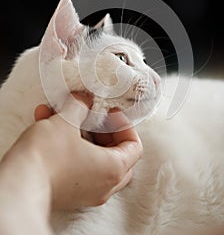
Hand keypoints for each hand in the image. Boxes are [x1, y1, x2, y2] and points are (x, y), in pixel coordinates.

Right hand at [34, 93, 142, 209]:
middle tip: (92, 116)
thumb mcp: (67, 120)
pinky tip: (47, 122)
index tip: (109, 112)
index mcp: (114, 168)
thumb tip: (84, 100)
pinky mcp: (69, 192)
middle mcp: (104, 185)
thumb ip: (81, 105)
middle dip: (103, 130)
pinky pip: (77, 164)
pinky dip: (68, 145)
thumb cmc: (48, 156)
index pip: (134, 146)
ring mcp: (86, 191)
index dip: (123, 124)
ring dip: (80, 132)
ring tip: (61, 113)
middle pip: (117, 154)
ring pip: (94, 157)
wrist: (19, 183)